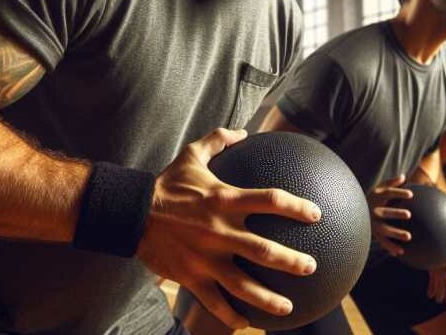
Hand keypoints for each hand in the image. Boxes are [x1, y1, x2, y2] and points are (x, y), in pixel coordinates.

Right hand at [136, 128, 321, 328]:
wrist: (128, 214)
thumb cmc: (166, 184)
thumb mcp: (191, 155)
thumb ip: (218, 139)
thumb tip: (244, 130)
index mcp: (223, 200)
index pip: (269, 201)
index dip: (296, 207)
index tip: (316, 214)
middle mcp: (218, 231)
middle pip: (263, 250)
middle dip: (291, 261)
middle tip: (312, 266)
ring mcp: (204, 259)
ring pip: (242, 285)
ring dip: (268, 299)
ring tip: (289, 307)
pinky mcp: (190, 277)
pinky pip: (213, 302)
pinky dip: (231, 315)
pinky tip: (247, 323)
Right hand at [367, 175, 413, 255]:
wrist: (351, 212)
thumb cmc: (371, 198)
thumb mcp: (377, 189)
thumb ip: (390, 183)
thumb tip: (403, 176)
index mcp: (376, 197)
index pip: (388, 193)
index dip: (399, 193)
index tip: (411, 194)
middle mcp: (373, 210)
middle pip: (385, 212)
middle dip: (396, 213)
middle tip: (409, 214)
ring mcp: (372, 223)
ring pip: (384, 229)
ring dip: (396, 233)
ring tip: (409, 236)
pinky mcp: (372, 233)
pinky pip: (382, 241)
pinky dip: (390, 247)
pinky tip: (401, 252)